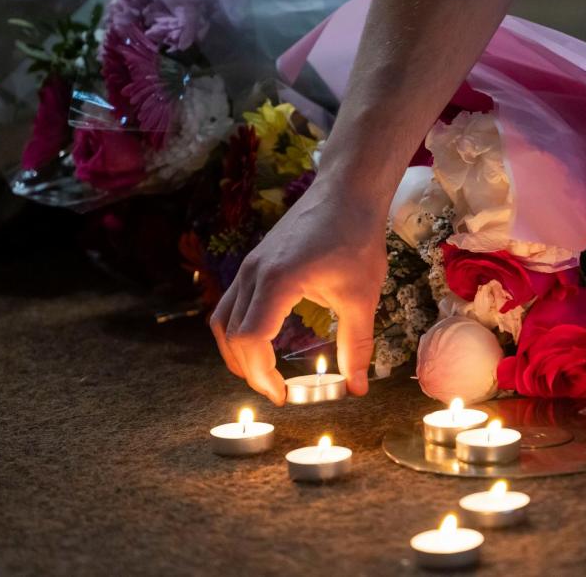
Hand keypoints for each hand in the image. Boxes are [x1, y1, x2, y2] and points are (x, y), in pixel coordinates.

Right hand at [209, 173, 386, 403]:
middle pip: (230, 333)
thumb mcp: (362, 296)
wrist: (347, 189)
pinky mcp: (256, 261)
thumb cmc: (357, 236)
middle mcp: (254, 272)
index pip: (249, 339)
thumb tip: (358, 388)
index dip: (261, 374)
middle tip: (275, 391)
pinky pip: (233, 301)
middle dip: (248, 369)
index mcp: (277, 281)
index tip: (282, 395)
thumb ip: (357, 345)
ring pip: (223, 317)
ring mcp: (251, 264)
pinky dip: (239, 328)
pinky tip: (264, 340)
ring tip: (262, 373)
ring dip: (236, 350)